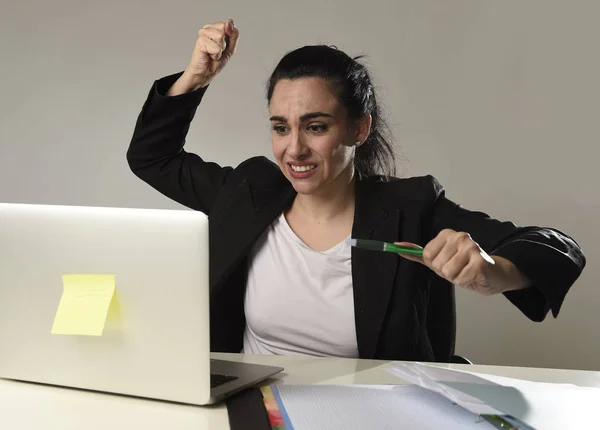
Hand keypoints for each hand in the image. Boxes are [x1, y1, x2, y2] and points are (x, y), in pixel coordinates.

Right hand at [169, 19, 239, 94]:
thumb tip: (229, 23)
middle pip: (225, 29)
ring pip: (220, 36)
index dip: (230, 37)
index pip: (230, 23)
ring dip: (220, 50)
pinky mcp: (200, 41)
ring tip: (213, 54)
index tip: (224, 46)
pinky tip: (209, 56)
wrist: (205, 73)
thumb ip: (233, 34)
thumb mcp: (230, 48)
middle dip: (225, 44)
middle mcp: (208, 28)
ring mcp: (203, 33)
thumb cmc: (215, 61)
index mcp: (216, 27)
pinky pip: (216, 48)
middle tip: (218, 51)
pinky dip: (216, 55)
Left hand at [397, 229, 527, 294]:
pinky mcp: (479, 261)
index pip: (426, 255)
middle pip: (436, 265)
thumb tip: (397, 247)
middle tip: (459, 268)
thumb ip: (418, 254)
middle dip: (446, 272)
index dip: (435, 264)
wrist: (493, 274)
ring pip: (447, 273)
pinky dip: (465, 282)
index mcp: (447, 234)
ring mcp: (471, 247)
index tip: (446, 262)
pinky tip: (473, 275)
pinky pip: (459, 279)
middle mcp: (459, 236)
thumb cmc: (464, 266)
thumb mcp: (439, 259)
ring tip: (465, 271)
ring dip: (456, 277)